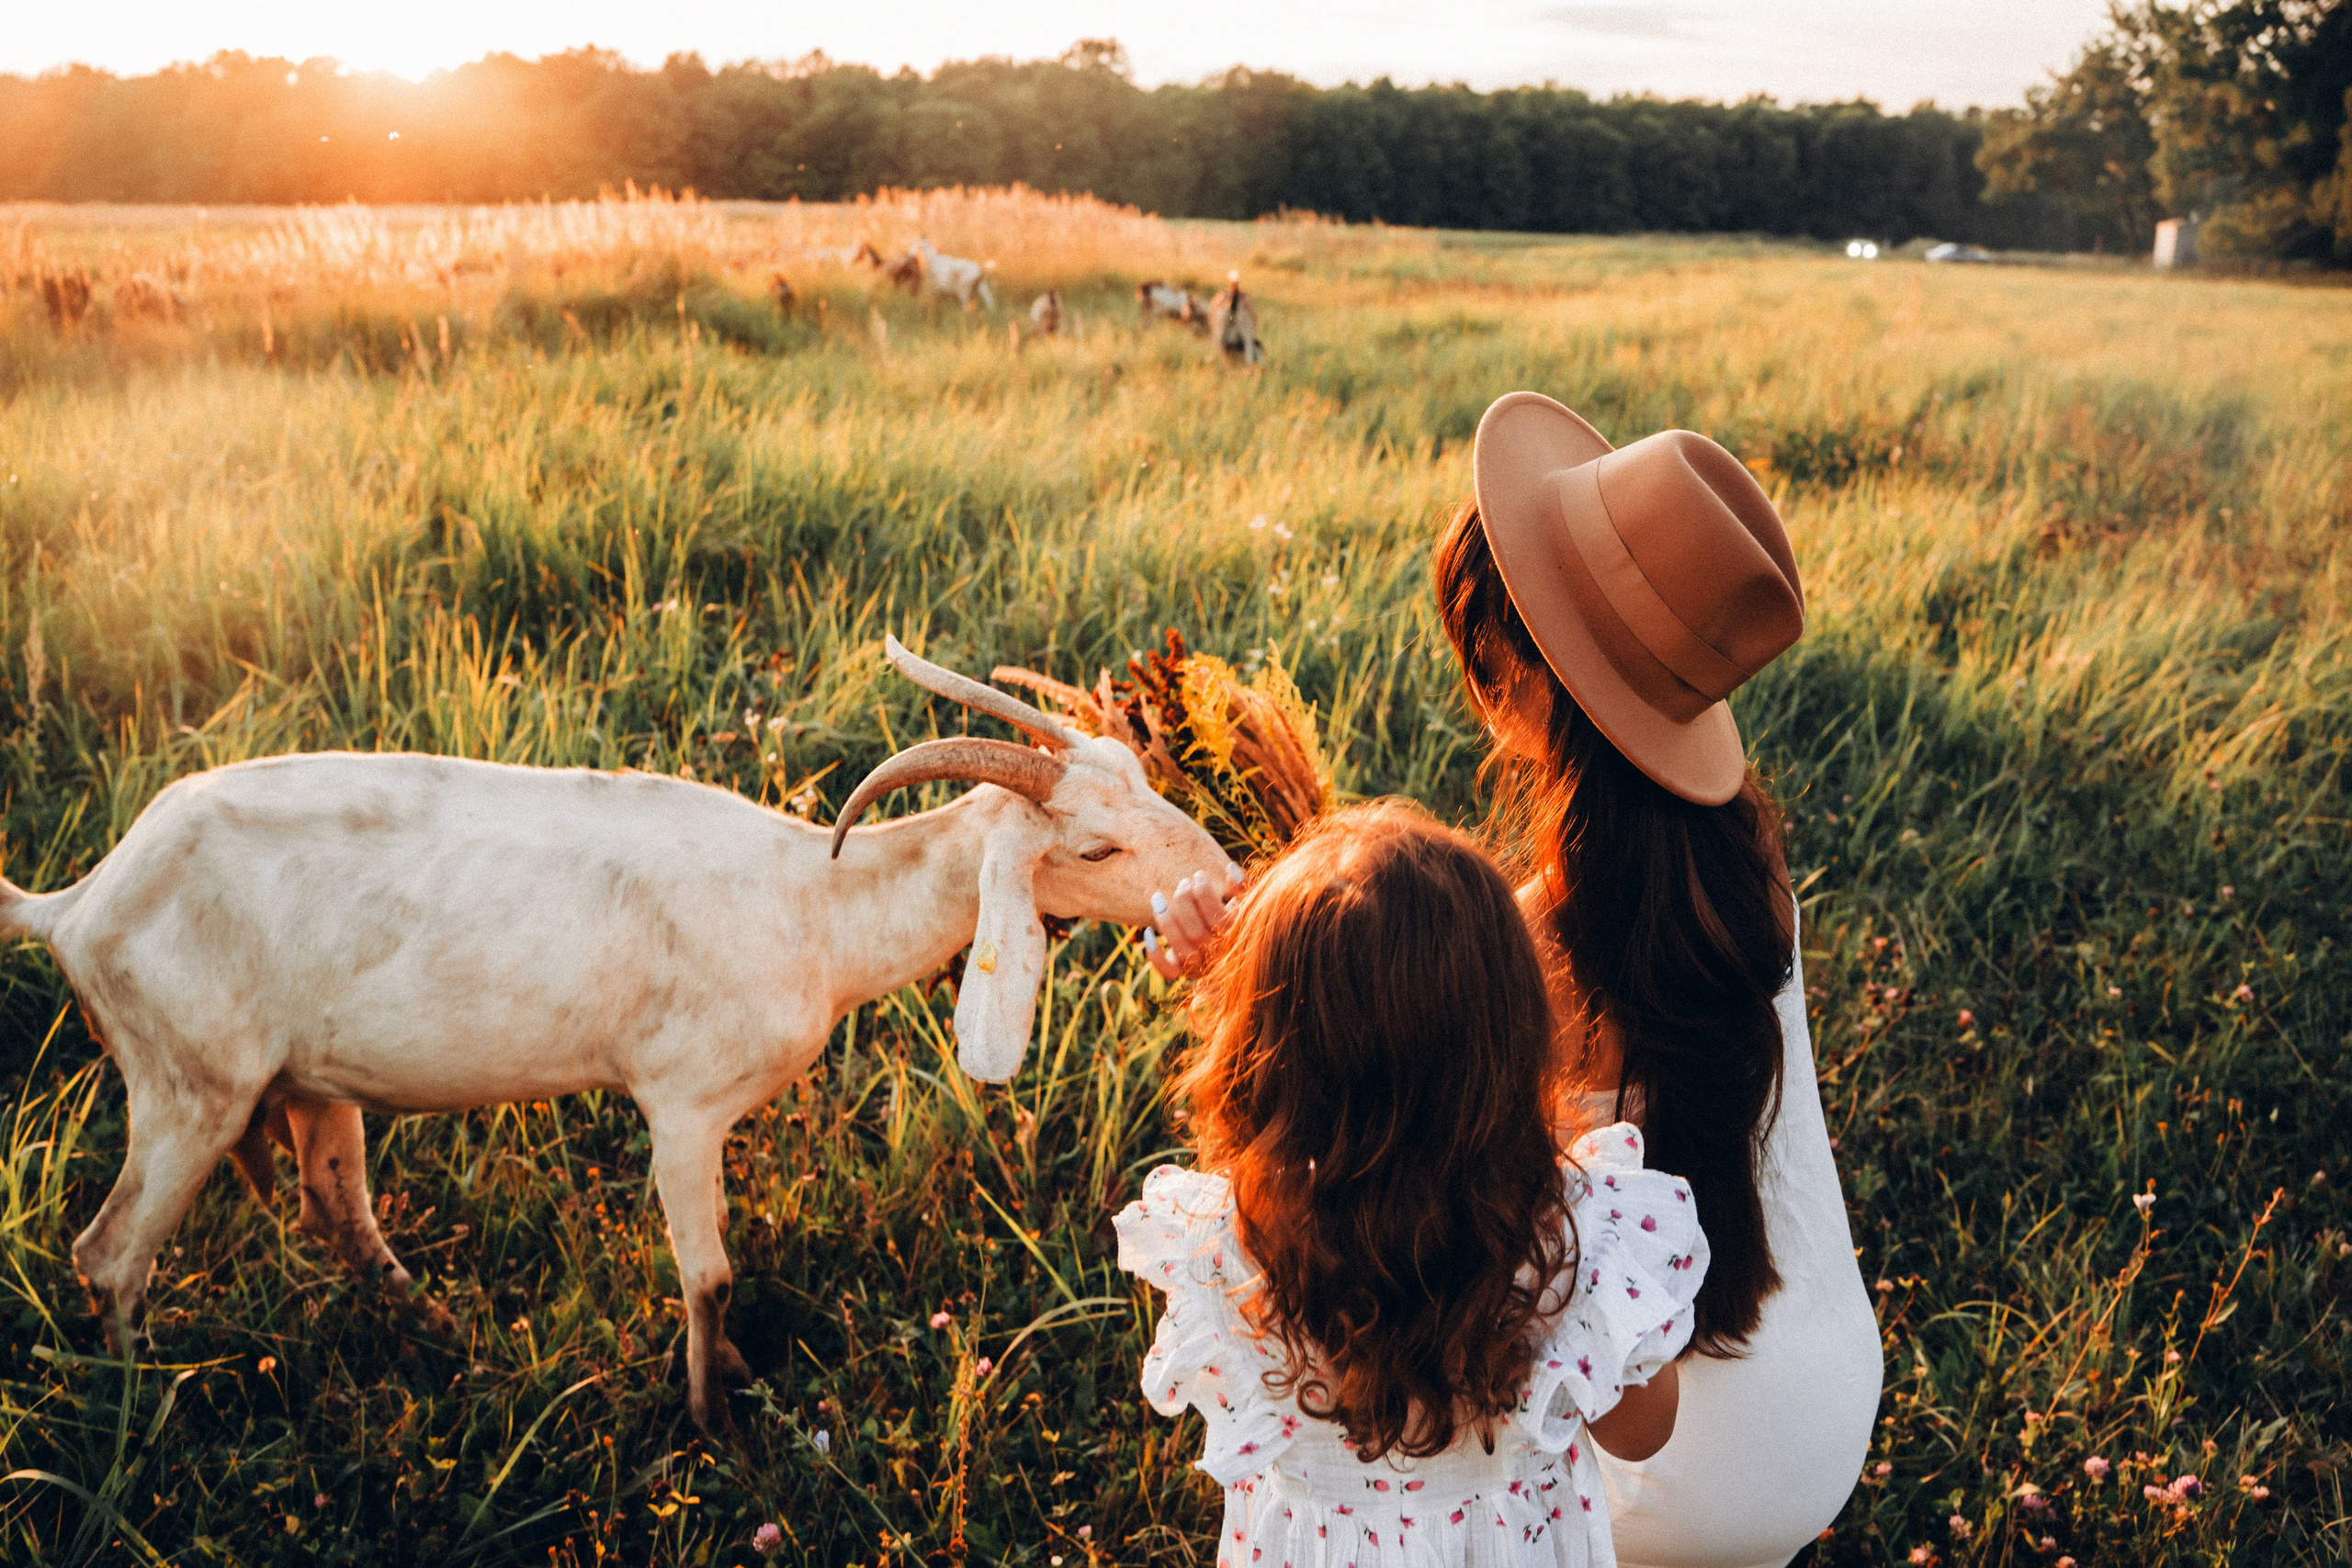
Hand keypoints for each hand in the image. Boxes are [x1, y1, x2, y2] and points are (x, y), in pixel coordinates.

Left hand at [1142, 863, 1243, 978]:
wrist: (1239, 956)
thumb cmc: (1241, 921)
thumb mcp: (1248, 904)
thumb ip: (1242, 887)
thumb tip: (1230, 868)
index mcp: (1236, 938)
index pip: (1219, 919)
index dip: (1205, 895)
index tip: (1199, 875)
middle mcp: (1218, 955)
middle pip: (1196, 932)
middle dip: (1184, 903)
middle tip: (1182, 883)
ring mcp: (1201, 966)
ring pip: (1181, 948)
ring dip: (1165, 922)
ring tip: (1157, 898)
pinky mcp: (1185, 972)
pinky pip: (1168, 972)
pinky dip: (1155, 955)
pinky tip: (1147, 933)